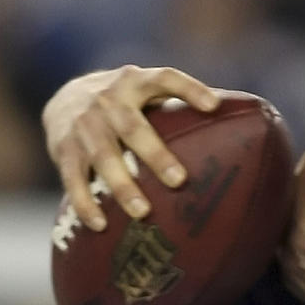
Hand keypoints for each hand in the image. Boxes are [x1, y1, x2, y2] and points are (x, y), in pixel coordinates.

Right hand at [42, 65, 224, 229]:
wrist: (64, 99)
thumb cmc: (126, 103)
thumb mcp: (147, 92)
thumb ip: (180, 104)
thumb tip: (242, 118)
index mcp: (137, 82)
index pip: (166, 79)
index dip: (190, 89)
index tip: (214, 106)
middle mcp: (109, 100)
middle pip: (133, 127)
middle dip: (156, 155)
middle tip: (179, 180)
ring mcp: (84, 124)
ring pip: (103, 156)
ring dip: (122, 185)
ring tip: (142, 212)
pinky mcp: (63, 147)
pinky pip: (73, 178)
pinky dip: (85, 202)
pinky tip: (100, 225)